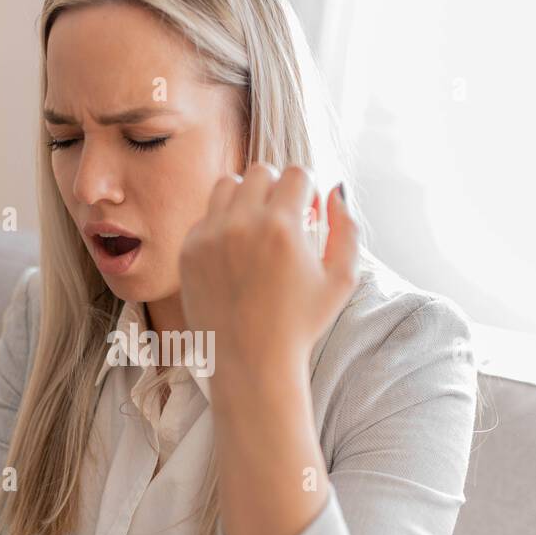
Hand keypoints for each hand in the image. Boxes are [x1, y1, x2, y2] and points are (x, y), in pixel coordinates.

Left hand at [178, 163, 359, 380]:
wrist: (251, 363)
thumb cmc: (301, 324)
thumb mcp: (341, 280)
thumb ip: (347, 229)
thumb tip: (336, 189)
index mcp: (283, 227)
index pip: (297, 172)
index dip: (307, 190)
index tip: (307, 214)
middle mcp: (242, 224)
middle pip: (261, 171)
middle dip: (276, 188)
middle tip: (282, 220)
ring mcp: (210, 236)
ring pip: (227, 185)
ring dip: (245, 198)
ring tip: (255, 229)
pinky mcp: (189, 251)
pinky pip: (206, 216)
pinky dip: (222, 226)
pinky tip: (234, 255)